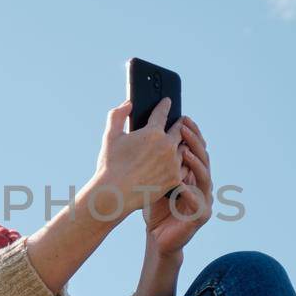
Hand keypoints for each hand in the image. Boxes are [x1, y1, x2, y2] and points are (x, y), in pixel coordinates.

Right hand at [88, 97, 183, 220]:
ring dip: (183, 144)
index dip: (165, 105)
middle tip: (181, 121)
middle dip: (181, 123)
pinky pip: (185, 167)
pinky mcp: (175, 178)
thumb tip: (128, 104)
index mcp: (152, 132)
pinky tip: (182, 161)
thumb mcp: (110, 136)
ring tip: (183, 142)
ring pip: (184, 149)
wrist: (115, 194)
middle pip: (180, 130)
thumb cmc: (110, 165)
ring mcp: (173, 163)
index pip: (162, 113)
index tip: (168, 101)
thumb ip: (117, 115)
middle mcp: (167, 146)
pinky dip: (184, 162)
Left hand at [143, 114, 210, 256]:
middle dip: (195, 141)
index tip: (183, 117)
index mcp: (193, 174)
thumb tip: (145, 131)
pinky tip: (182, 184)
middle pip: (204, 158)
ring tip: (185, 152)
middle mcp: (202, 184)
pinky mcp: (200, 217)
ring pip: (205, 177)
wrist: (157, 236)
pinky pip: (198, 202)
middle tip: (184, 127)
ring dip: (195, 163)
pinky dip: (190, 192)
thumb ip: (156, 160)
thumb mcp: (154, 179)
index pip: (196, 149)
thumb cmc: (155, 206)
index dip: (192, 133)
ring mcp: (204, 200)